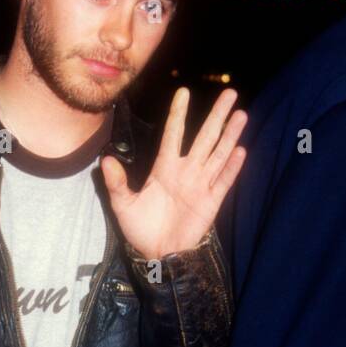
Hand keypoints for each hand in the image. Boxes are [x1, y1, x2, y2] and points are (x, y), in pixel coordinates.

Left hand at [101, 87, 246, 258]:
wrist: (157, 254)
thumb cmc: (140, 229)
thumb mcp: (123, 204)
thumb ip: (116, 182)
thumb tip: (105, 160)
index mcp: (164, 168)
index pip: (173, 134)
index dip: (178, 114)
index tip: (184, 92)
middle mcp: (186, 171)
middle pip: (204, 137)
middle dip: (217, 115)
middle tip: (230, 93)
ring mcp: (200, 185)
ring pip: (218, 153)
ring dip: (230, 135)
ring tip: (240, 114)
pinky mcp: (211, 201)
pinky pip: (223, 180)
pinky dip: (232, 167)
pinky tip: (240, 150)